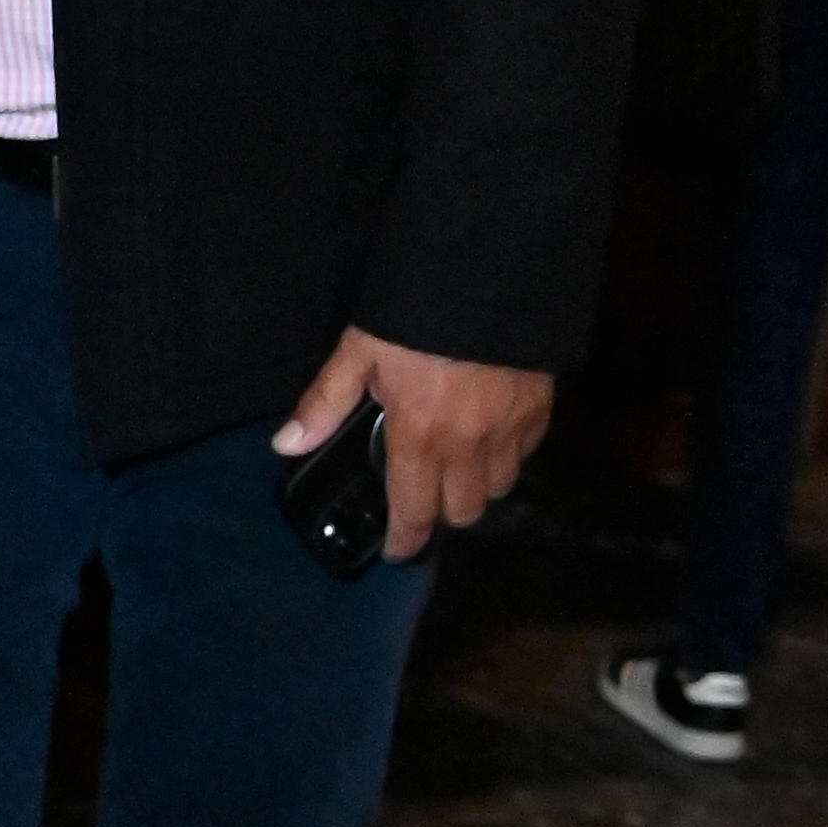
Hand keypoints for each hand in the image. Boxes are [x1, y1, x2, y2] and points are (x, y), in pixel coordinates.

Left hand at [274, 330, 549, 564]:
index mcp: (420, 436)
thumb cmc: (415, 316)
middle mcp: (469, 444)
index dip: (405, 540)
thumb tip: (287, 445)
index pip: (415, 511)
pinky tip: (490, 433)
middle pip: (464, 511)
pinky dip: (507, 454)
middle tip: (424, 492)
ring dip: (477, 485)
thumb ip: (325, 402)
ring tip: (457, 461)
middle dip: (442, 511)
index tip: (396, 550)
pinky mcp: (540, 410)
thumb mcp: (359, 352)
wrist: (486, 276)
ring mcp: (510, 430)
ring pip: (499, 488)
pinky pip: (525, 454)